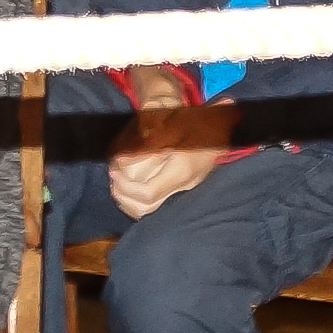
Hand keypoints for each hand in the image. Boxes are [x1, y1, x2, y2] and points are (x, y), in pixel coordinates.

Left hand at [110, 94, 229, 218]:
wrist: (219, 128)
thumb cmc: (193, 123)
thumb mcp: (168, 127)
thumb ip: (144, 145)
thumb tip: (119, 159)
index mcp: (181, 171)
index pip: (147, 193)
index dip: (126, 186)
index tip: (114, 172)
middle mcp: (183, 185)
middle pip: (145, 206)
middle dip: (123, 194)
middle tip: (113, 177)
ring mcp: (184, 189)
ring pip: (148, 209)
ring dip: (127, 199)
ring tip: (118, 183)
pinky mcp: (182, 188)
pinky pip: (154, 204)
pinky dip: (136, 200)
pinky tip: (128, 189)